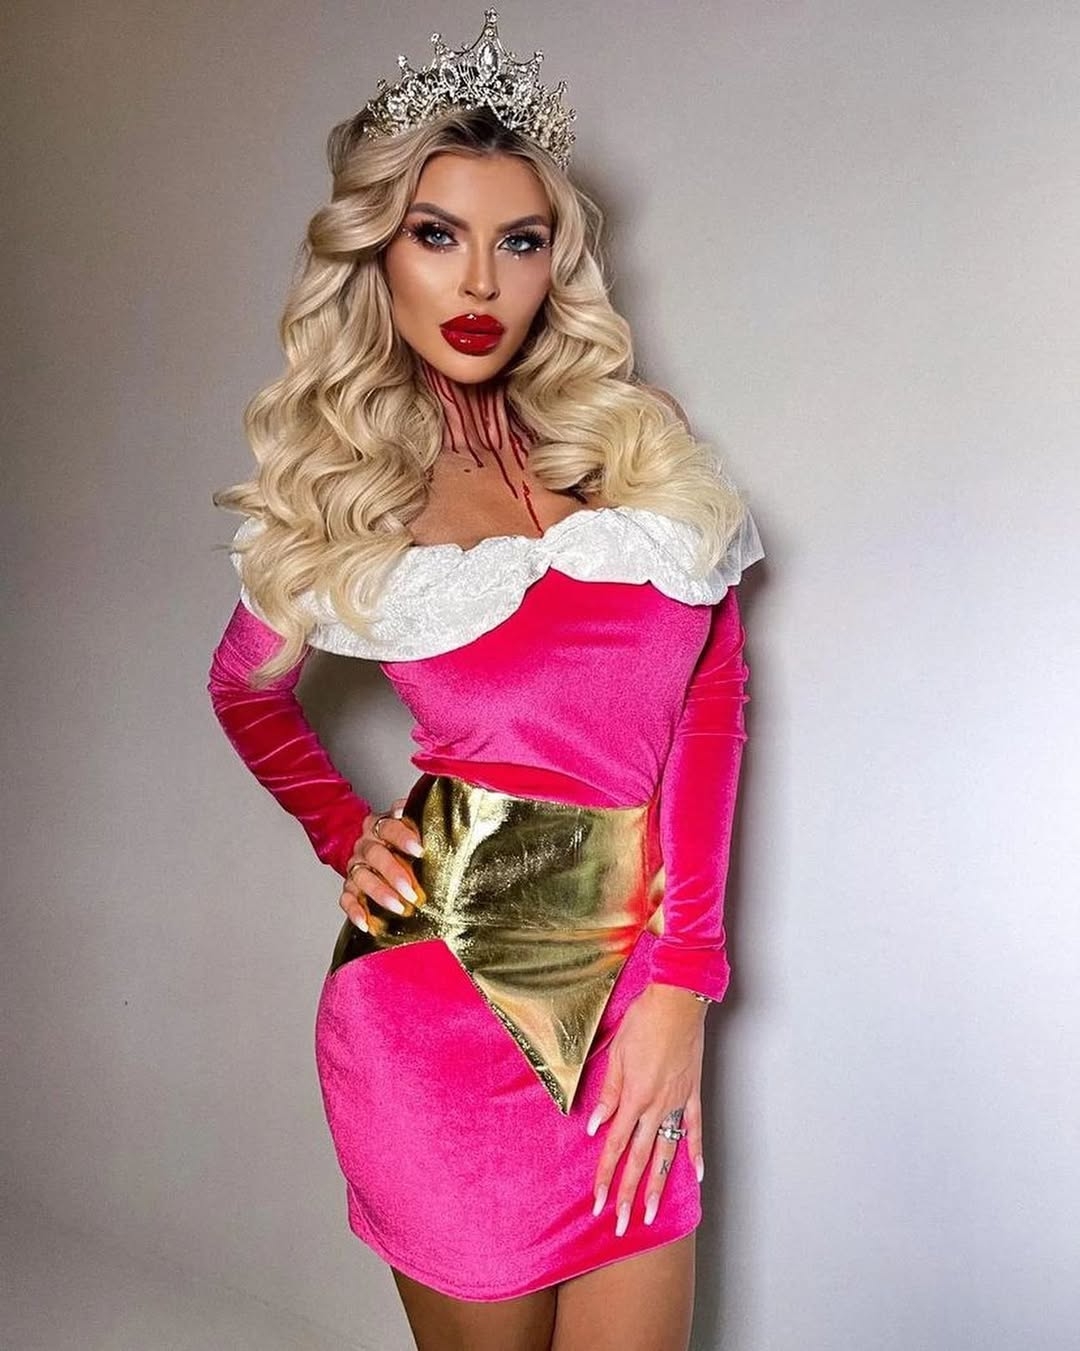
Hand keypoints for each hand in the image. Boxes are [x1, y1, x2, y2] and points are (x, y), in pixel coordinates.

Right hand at [337, 797, 424, 934]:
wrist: (372, 845)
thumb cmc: (398, 839)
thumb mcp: (408, 823)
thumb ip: (418, 817)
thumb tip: (434, 808)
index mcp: (378, 825)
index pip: (388, 827)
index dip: (403, 837)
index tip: (419, 850)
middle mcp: (365, 845)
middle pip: (375, 855)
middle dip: (394, 873)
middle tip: (411, 890)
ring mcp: (355, 866)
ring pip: (361, 878)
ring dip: (379, 893)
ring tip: (398, 907)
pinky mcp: (350, 886)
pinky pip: (346, 898)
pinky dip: (354, 911)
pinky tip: (366, 922)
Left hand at [587, 982, 707, 1235]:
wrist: (676, 1002)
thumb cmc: (643, 1021)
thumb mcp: (615, 1054)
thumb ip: (607, 1093)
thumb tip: (597, 1126)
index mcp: (633, 1096)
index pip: (616, 1145)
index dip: (606, 1175)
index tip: (598, 1201)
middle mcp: (656, 1106)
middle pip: (639, 1158)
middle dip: (628, 1194)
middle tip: (621, 1224)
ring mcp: (677, 1102)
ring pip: (666, 1152)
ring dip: (658, 1184)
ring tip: (652, 1212)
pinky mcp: (693, 1094)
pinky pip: (694, 1129)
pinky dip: (694, 1153)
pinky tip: (696, 1175)